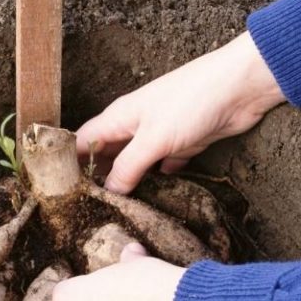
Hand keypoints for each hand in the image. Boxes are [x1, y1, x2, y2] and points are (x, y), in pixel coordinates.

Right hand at [76, 31, 284, 193]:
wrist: (241, 88)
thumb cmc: (191, 102)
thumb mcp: (153, 139)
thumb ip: (128, 167)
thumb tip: (109, 192)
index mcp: (119, 118)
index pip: (82, 141)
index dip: (67, 163)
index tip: (59, 190)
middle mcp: (134, 126)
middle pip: (107, 155)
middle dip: (97, 178)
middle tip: (87, 209)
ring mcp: (159, 135)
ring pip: (135, 164)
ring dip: (128, 183)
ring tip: (116, 212)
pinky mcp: (182, 145)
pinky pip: (162, 167)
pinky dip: (158, 181)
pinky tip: (154, 201)